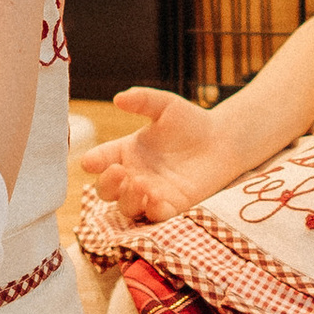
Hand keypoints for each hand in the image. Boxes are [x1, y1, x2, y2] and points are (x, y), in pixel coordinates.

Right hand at [78, 86, 242, 221]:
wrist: (222, 140)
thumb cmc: (190, 122)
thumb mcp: (166, 105)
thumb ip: (143, 100)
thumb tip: (119, 98)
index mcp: (125, 151)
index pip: (99, 160)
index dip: (92, 161)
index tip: (91, 161)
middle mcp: (132, 175)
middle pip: (106, 190)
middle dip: (106, 184)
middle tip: (118, 171)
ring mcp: (149, 193)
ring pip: (126, 207)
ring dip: (128, 199)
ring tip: (140, 184)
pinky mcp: (171, 206)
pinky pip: (155, 215)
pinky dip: (153, 210)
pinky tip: (157, 198)